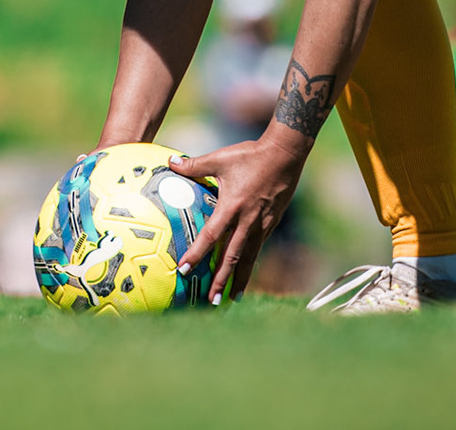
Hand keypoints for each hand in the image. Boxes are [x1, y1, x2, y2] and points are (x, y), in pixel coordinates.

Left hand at [169, 138, 303, 303]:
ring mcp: (262, 224)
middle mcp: (247, 220)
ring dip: (240, 279)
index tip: (185, 270)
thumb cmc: (250, 155)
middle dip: (222, 280)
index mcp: (232, 206)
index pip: (211, 236)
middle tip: (212, 300)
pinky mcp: (271, 223)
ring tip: (231, 299)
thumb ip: (194, 164)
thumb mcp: (220, 158)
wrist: (285, 155)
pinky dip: (250, 262)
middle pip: (232, 257)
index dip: (197, 254)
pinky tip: (245, 272)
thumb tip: (170, 163)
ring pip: (249, 257)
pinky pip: (258, 247)